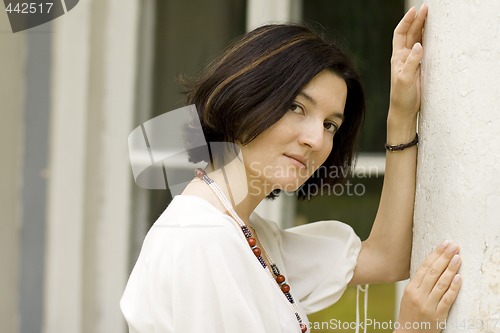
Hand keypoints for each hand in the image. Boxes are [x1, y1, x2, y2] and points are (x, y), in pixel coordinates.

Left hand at [389, 5, 427, 119]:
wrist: (404, 111)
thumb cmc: (401, 97)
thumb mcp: (404, 80)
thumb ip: (411, 63)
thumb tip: (418, 46)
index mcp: (397, 58)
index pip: (400, 34)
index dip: (406, 21)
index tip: (414, 11)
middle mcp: (404, 57)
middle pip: (411, 33)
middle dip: (418, 20)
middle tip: (427, 8)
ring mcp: (412, 62)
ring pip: (418, 40)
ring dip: (423, 27)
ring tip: (430, 16)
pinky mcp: (420, 68)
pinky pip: (425, 50)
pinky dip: (429, 40)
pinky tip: (434, 34)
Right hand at [396, 241, 461, 332]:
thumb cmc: (409, 315)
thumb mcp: (408, 296)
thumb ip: (419, 283)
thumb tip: (432, 266)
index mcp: (410, 289)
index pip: (424, 267)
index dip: (435, 254)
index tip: (443, 244)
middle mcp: (418, 295)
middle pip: (432, 272)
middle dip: (444, 257)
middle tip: (453, 246)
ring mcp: (428, 305)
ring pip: (441, 283)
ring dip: (450, 269)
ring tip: (458, 257)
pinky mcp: (438, 316)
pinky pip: (447, 299)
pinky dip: (454, 288)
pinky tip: (459, 278)